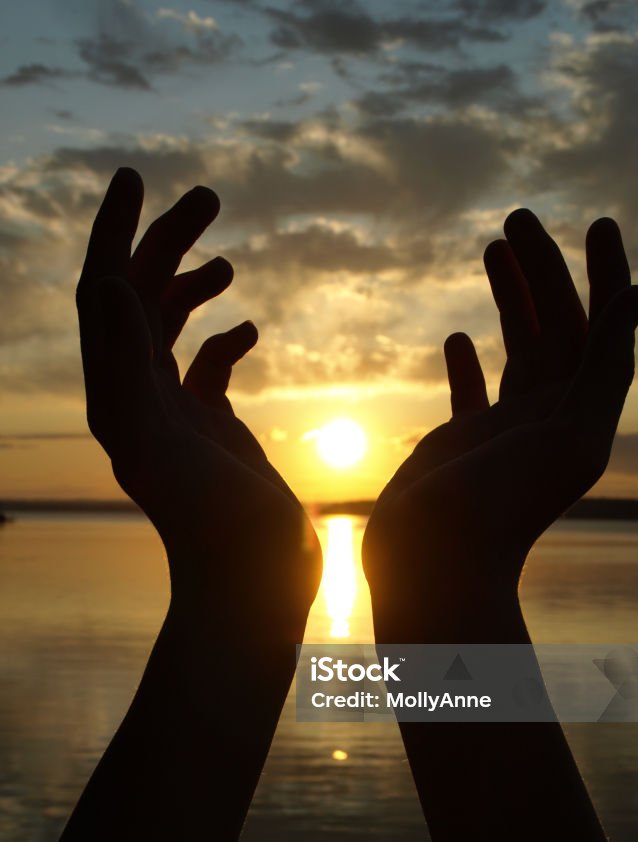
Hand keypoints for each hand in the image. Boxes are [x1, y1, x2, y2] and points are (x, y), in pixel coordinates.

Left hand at [76, 168, 320, 633]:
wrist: (251, 585)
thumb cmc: (212, 528)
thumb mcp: (163, 443)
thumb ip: (129, 366)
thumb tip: (108, 283)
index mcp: (117, 394)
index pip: (103, 293)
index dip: (114, 232)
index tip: (137, 178)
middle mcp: (137, 398)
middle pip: (139, 299)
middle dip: (166, 243)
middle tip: (208, 197)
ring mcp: (175, 414)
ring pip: (173, 330)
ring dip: (193, 285)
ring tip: (227, 256)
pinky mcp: (210, 432)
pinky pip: (208, 370)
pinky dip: (225, 340)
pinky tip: (250, 328)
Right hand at [363, 209, 637, 638]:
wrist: (437, 569)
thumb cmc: (499, 510)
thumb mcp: (568, 436)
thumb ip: (605, 368)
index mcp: (579, 412)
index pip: (599, 329)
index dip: (605, 276)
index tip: (596, 224)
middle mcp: (547, 417)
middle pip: (553, 328)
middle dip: (542, 270)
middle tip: (518, 217)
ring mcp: (503, 431)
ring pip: (514, 351)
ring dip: (508, 300)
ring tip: (492, 248)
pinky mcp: (462, 447)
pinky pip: (471, 395)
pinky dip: (467, 363)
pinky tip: (456, 336)